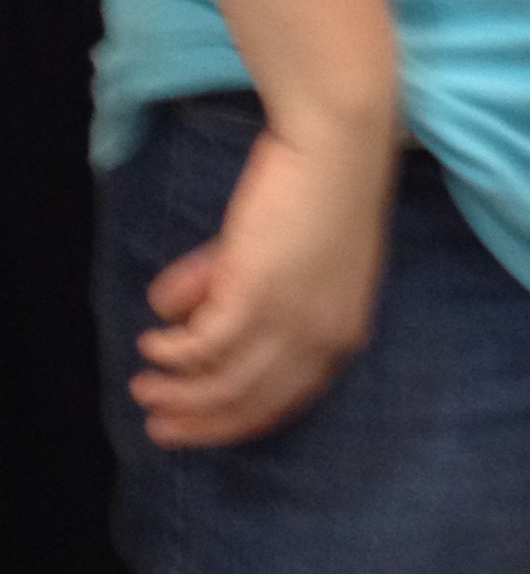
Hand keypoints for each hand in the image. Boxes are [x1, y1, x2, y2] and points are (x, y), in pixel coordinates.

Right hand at [129, 123, 394, 448]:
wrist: (337, 145)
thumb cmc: (320, 190)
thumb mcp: (292, 257)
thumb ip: (236, 286)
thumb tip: (176, 310)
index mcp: (341, 335)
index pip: (286, 400)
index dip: (236, 420)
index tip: (200, 426)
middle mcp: (320, 338)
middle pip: (251, 402)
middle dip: (200, 421)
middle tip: (158, 428)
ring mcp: (289, 320)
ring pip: (223, 383)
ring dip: (177, 392)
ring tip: (143, 387)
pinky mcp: (254, 293)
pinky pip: (202, 344)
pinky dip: (173, 351)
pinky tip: (152, 342)